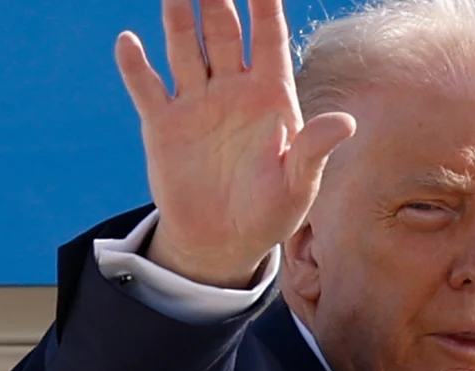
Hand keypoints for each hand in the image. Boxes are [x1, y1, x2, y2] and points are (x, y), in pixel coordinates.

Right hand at [114, 0, 357, 287]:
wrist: (223, 242)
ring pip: (186, 48)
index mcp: (271, 96)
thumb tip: (346, 123)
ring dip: (179, 18)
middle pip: (224, 32)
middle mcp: (233, 89)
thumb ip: (314, 149)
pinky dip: (135, 66)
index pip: (270, 37)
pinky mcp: (163, 124)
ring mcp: (196, 103)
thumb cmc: (271, 213)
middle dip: (217, 0)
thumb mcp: (299, 185)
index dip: (266, 5)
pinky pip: (147, 87)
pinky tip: (128, 42)